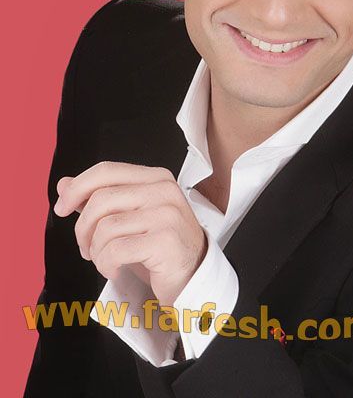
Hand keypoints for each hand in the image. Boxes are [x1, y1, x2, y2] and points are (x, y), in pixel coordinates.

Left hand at [54, 161, 207, 304]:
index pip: (106, 171)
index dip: (77, 188)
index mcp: (156, 177)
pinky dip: (107, 264)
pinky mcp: (165, 241)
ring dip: (96, 250)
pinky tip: (115, 270)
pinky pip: (116, 250)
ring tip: (104, 260)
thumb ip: (99, 198)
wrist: (194, 276)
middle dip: (82, 227)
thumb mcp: (129, 217)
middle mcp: (163, 190)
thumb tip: (64, 184)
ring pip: (106, 227)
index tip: (62, 207)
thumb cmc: (159, 246)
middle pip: (101, 199)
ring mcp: (166, 214)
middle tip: (85, 247)